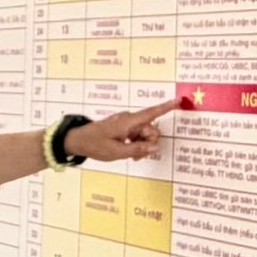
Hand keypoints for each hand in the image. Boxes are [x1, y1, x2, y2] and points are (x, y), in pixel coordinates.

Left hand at [62, 100, 177, 163]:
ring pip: (145, 134)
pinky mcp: (124, 128)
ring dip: (142, 146)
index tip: (178, 100)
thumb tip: (154, 148)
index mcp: (128, 121)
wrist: (78, 140)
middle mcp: (129, 120)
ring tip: (131, 156)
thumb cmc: (95, 144)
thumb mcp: (116, 152)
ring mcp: (127, 124)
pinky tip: (130, 154)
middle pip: (151, 129)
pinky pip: (137, 136)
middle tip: (138, 155)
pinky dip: (137, 144)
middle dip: (150, 142)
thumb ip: (137, 150)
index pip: (151, 113)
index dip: (166, 107)